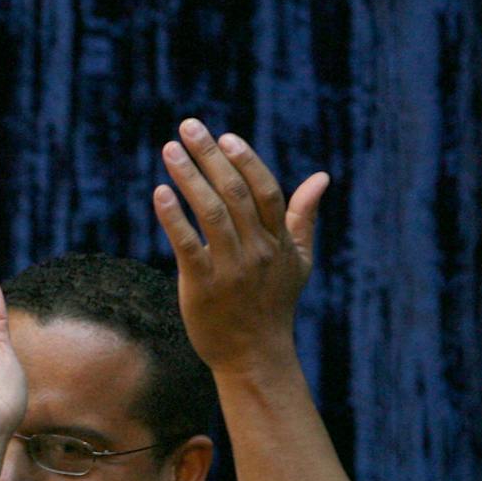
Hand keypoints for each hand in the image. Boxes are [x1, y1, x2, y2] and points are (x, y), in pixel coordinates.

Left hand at [153, 118, 325, 374]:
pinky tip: (160, 192)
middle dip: (210, 156)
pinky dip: (173, 217)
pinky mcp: (203, 286)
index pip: (265, 191)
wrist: (254, 354)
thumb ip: (304, 217)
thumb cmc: (273, 304)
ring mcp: (231, 267)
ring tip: (169, 149)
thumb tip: (321, 178)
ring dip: (189, 177)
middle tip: (188, 126)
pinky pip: (186, 245)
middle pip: (234, 193)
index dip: (246, 161)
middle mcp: (258, 250)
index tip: (226, 137)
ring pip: (211, 212)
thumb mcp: (298, 261)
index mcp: (280, 240)